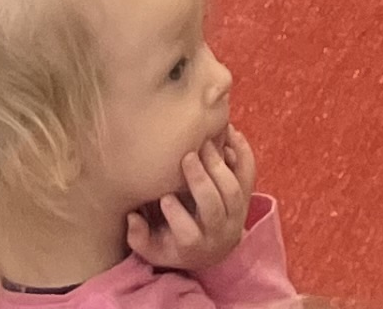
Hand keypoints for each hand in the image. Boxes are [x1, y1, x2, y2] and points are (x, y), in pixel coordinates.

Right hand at [126, 127, 257, 274]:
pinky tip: (230, 133)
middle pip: (214, 209)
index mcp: (195, 248)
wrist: (213, 246)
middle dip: (201, 182)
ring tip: (204, 144)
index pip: (189, 235)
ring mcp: (237, 214)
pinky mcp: (246, 196)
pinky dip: (243, 152)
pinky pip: (249, 174)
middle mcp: (220, 233)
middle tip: (188, 157)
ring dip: (219, 166)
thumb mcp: (153, 249)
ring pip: (233, 192)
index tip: (164, 198)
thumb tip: (133, 217)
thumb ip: (139, 237)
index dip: (177, 216)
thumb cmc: (176, 244)